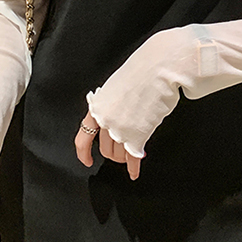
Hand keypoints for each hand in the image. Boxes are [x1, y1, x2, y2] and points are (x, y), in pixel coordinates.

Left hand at [84, 27, 202, 157]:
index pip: (83, 137)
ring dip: (124, 158)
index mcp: (98, 106)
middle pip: (105, 148)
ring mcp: (120, 129)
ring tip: (132, 156)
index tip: (87, 160)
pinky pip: (132, 157)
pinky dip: (133, 167)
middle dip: (113, 154)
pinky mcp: (137, 135)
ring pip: (118, 154)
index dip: (83, 152)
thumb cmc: (142, 72)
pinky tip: (134, 172)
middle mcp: (105, 120)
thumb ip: (113, 105)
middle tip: (121, 153)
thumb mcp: (117, 87)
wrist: (157, 69)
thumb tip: (117, 116)